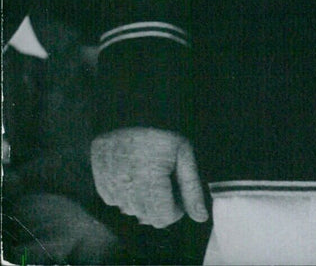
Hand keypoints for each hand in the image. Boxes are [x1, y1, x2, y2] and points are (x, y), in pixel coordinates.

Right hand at [91, 127, 208, 227]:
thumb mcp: (183, 153)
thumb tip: (200, 218)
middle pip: (148, 217)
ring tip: (148, 173)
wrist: (126, 111)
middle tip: (165, 180)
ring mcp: (111, 188)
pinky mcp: (101, 184)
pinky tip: (133, 172)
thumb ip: (191, 189)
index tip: (178, 190)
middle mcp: (128, 191)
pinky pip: (116, 201)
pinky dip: (126, 193)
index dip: (176, 207)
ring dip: (143, 200)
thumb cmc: (159, 130)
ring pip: (132, 211)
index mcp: (151, 184)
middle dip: (161, 205)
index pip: (164, 218)